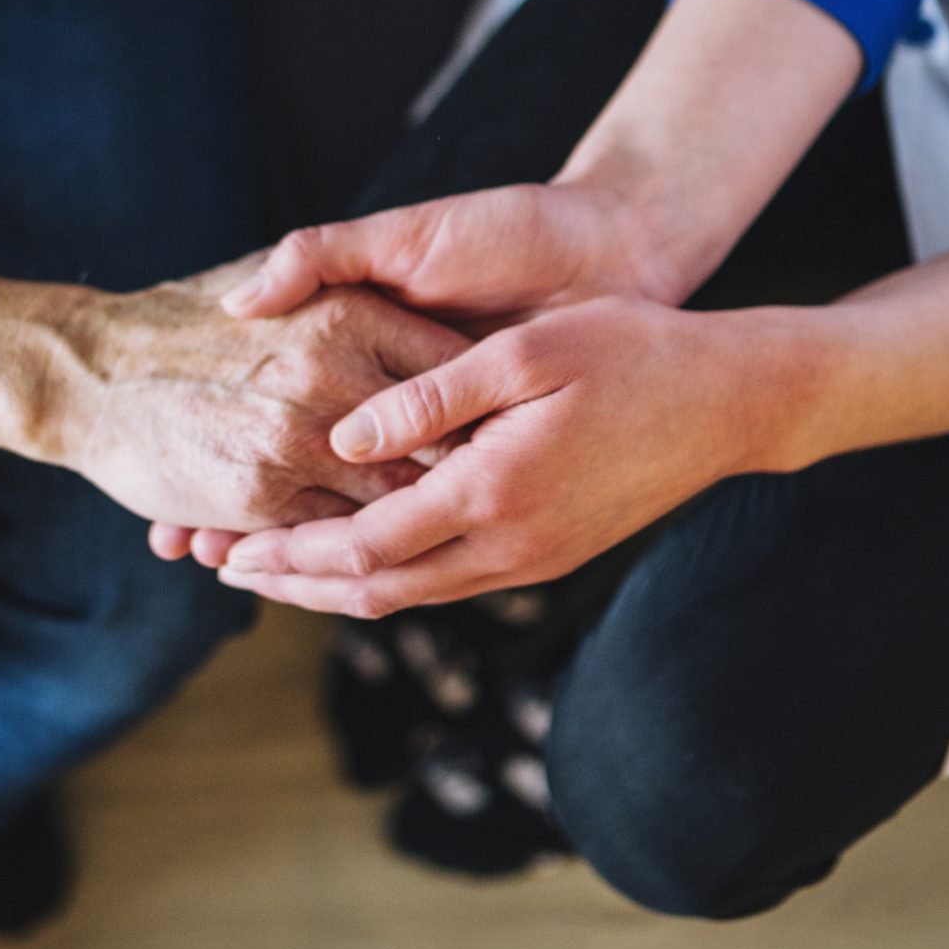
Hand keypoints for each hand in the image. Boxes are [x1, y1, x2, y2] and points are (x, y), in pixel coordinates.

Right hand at [46, 265, 473, 541]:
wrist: (89, 367)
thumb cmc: (187, 316)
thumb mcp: (276, 277)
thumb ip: (353, 298)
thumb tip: (433, 332)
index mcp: (352, 314)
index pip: (458, 370)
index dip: (487, 407)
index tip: (504, 433)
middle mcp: (335, 374)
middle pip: (443, 442)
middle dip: (468, 475)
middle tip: (495, 497)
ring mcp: (299, 440)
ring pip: (394, 500)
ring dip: (417, 524)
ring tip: (445, 539)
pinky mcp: (262, 496)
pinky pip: (334, 536)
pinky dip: (351, 549)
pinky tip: (367, 556)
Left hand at [157, 190, 688, 567]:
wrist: (730, 403)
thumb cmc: (630, 352)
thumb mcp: (526, 352)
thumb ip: (429, 397)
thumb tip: (343, 440)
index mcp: (493, 490)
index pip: (363, 545)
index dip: (286, 552)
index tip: (223, 545)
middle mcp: (508, 544)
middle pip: (372, 589)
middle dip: (290, 583)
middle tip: (218, 567)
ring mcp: (532, 559)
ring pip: (408, 596)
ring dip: (331, 587)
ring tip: (265, 571)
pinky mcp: (548, 555)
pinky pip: (447, 582)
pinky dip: (385, 577)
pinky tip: (352, 555)